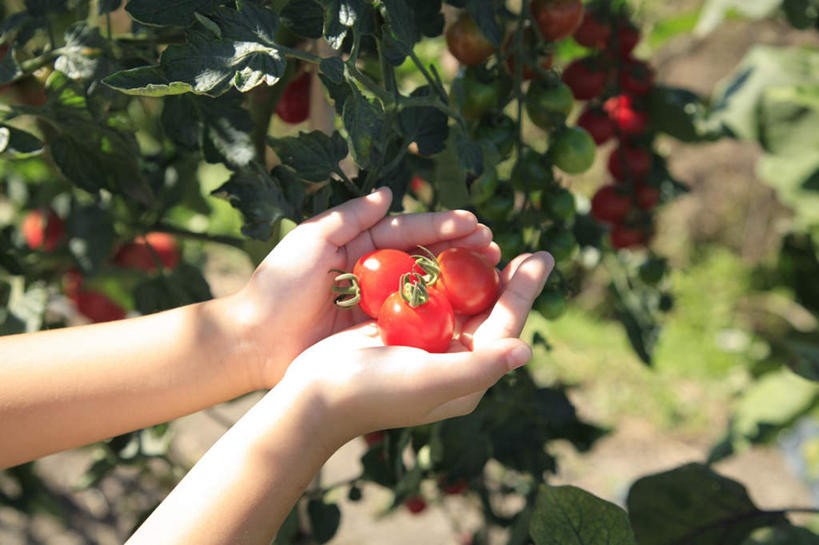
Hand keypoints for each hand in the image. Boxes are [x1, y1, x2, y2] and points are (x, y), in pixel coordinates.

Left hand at [232, 187, 500, 389]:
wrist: (254, 340)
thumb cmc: (279, 285)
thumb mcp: (311, 240)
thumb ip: (350, 216)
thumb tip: (388, 192)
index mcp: (359, 245)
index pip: (408, 230)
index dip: (442, 226)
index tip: (475, 222)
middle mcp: (374, 273)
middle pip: (426, 257)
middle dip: (460, 250)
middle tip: (495, 247)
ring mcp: (377, 304)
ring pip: (426, 288)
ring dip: (458, 281)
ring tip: (491, 274)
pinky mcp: (375, 333)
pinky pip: (414, 321)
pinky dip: (441, 314)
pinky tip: (468, 312)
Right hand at [276, 252, 553, 442]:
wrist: (315, 396)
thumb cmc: (373, 392)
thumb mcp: (428, 380)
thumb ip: (478, 367)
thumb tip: (525, 350)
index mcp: (466, 375)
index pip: (505, 326)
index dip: (525, 291)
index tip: (542, 256)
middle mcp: (452, 360)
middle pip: (489, 311)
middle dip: (508, 279)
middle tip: (528, 249)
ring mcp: (426, 344)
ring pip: (461, 301)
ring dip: (476, 272)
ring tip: (492, 243)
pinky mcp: (401, 330)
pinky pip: (430, 296)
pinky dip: (442, 274)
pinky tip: (449, 252)